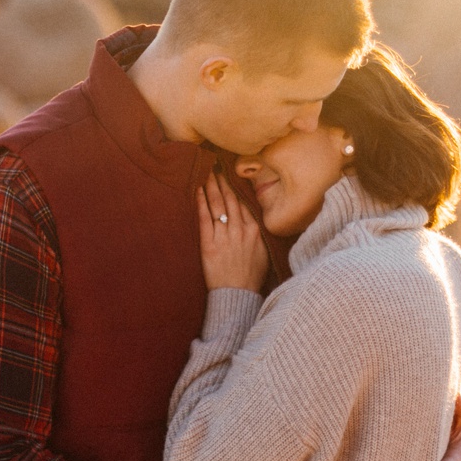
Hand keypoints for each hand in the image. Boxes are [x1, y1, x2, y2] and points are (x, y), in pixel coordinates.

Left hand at [198, 172, 267, 291]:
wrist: (237, 295)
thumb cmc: (250, 276)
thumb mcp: (263, 252)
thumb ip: (257, 232)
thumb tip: (253, 217)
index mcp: (255, 231)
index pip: (244, 203)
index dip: (236, 187)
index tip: (231, 175)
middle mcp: (240, 230)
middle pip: (230, 199)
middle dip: (223, 181)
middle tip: (216, 166)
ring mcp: (224, 236)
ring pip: (218, 205)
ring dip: (211, 187)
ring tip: (207, 173)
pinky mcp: (209, 245)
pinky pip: (204, 218)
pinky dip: (201, 203)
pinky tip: (197, 190)